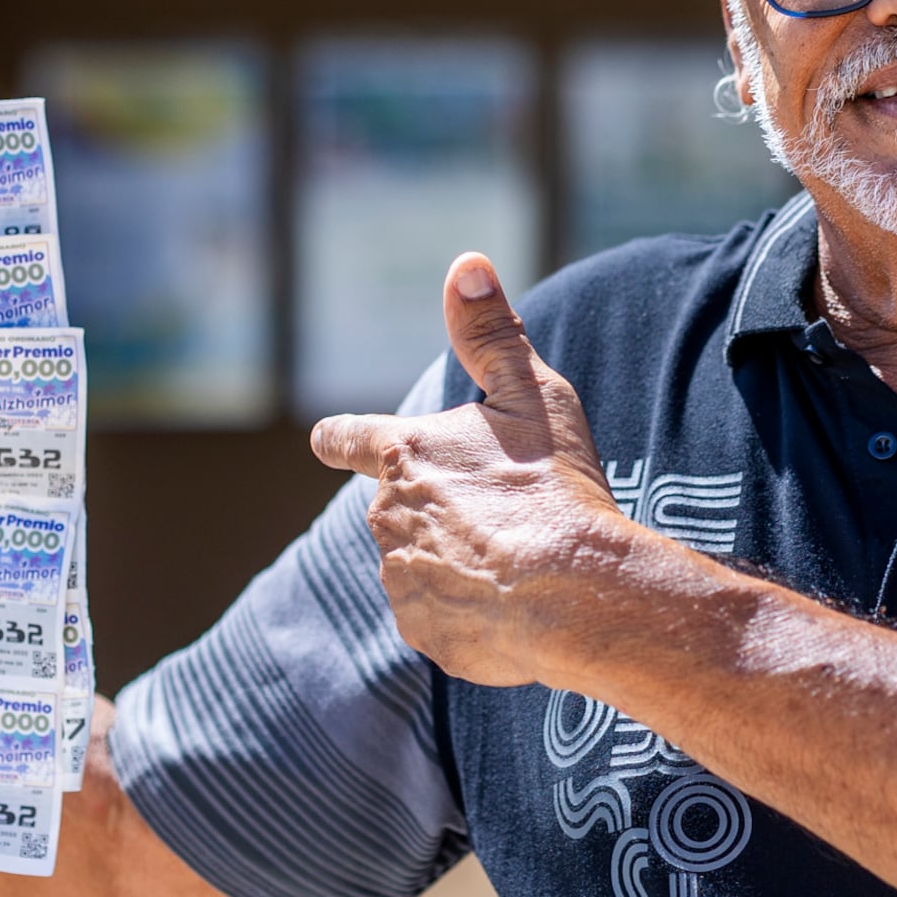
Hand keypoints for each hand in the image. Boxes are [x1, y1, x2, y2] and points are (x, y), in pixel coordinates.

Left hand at [309, 253, 634, 686]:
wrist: (570, 592)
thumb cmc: (552, 487)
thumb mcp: (532, 395)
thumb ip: (491, 333)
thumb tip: (466, 265)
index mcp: (405, 454)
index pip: (348, 438)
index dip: (340, 438)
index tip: (326, 439)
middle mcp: (385, 514)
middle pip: (401, 508)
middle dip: (441, 512)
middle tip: (505, 515)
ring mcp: (398, 577)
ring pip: (422, 563)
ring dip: (457, 561)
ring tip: (516, 562)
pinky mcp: (420, 631)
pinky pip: (441, 616)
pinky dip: (470, 612)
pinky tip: (511, 605)